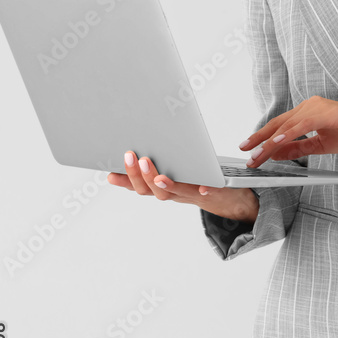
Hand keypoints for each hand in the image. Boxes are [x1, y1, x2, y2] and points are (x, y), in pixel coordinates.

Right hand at [107, 151, 259, 223]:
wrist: (228, 195)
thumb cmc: (196, 176)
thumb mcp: (174, 167)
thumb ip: (157, 161)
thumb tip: (137, 141)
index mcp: (162, 186)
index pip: (139, 186)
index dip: (124, 181)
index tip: (110, 174)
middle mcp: (175, 192)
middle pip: (152, 190)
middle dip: (140, 176)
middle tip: (132, 157)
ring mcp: (193, 193)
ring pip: (174, 192)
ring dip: (165, 184)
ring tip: (158, 174)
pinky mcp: (213, 190)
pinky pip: (208, 192)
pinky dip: (204, 190)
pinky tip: (203, 187)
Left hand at [239, 97, 337, 168]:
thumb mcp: (320, 145)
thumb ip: (298, 148)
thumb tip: (277, 153)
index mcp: (308, 112)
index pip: (280, 126)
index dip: (263, 137)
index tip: (250, 150)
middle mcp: (310, 106)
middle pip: (278, 123)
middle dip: (260, 138)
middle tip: (245, 150)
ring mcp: (317, 107)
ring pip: (287, 125)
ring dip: (270, 141)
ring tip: (258, 154)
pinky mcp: (326, 112)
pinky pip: (302, 124)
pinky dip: (288, 134)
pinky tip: (276, 143)